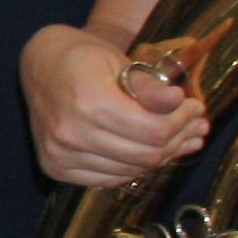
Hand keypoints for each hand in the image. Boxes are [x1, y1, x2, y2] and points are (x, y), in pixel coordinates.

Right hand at [21, 24, 207, 187]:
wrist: (41, 64)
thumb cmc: (83, 57)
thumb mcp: (119, 61)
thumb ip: (149, 87)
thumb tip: (181, 104)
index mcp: (88, 102)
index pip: (154, 131)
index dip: (183, 122)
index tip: (195, 107)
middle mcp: (70, 133)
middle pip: (145, 155)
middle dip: (178, 140)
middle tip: (196, 125)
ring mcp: (59, 154)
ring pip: (130, 171)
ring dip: (161, 156)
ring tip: (181, 139)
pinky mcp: (55, 166)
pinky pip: (108, 179)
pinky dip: (132, 168)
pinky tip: (147, 152)